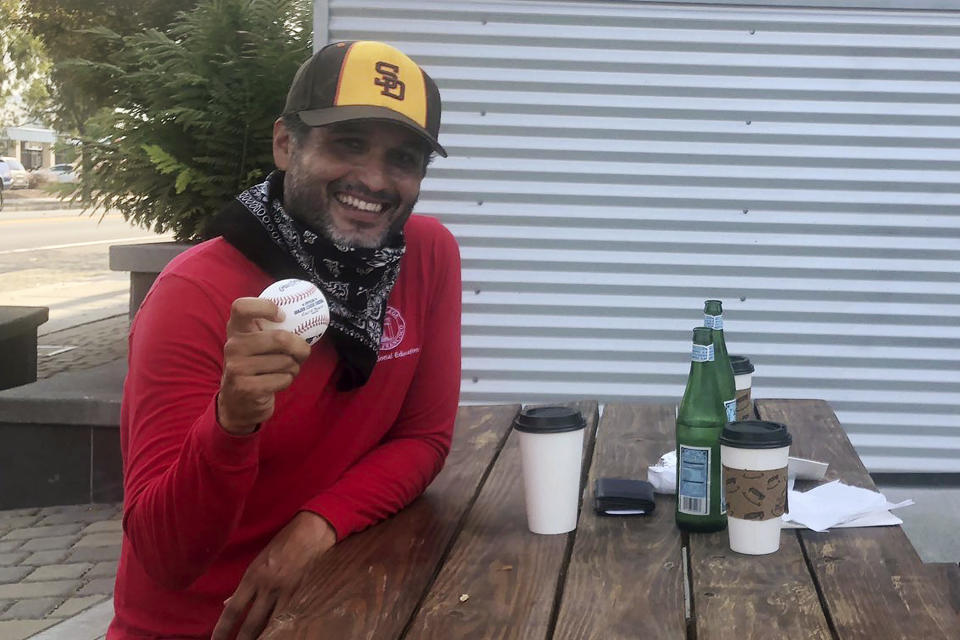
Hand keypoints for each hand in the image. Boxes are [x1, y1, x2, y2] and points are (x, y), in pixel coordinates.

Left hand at [212, 511, 336, 639]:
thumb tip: (228, 604)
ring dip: (263, 638)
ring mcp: (286, 592)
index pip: (233, 610)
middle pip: (251, 623)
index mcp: (252, 577)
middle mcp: (267, 587)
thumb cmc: (282, 545)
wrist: (310, 533)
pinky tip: (278, 636)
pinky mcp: (303, 594)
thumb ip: (245, 585)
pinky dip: (282, 629)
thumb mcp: (258, 562)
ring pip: (271, 624)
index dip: (222, 629)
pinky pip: (290, 618)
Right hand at [217, 297, 311, 434]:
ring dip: (293, 367)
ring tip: (284, 370)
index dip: (265, 306)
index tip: (282, 316)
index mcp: (235, 330)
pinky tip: (277, 383)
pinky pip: (283, 379)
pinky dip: (287, 381)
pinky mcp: (246, 388)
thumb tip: (306, 320)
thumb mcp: (254, 345)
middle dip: (300, 347)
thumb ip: (269, 331)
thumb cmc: (255, 368)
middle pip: (280, 338)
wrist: (237, 404)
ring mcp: (237, 368)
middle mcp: (233, 346)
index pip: (241, 306)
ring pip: (285, 361)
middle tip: (302, 353)